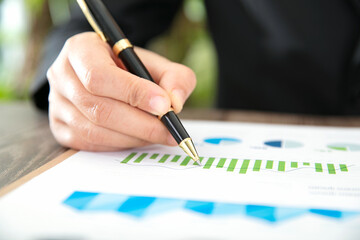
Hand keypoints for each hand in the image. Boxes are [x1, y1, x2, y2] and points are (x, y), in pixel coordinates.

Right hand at [47, 32, 195, 150]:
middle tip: (169, 130)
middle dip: (140, 123)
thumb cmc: (130, 69)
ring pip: (94, 130)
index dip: (133, 93)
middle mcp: (61, 76)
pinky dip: (120, 144)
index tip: (164, 106)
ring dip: (132, 137)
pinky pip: (90, 144)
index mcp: (80, 50)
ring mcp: (57, 105)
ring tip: (159, 134)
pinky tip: (139, 138)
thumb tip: (175, 103)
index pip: (99, 75)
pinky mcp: (60, 128)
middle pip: (97, 108)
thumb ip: (174, 77)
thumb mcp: (155, 63)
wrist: (106, 76)